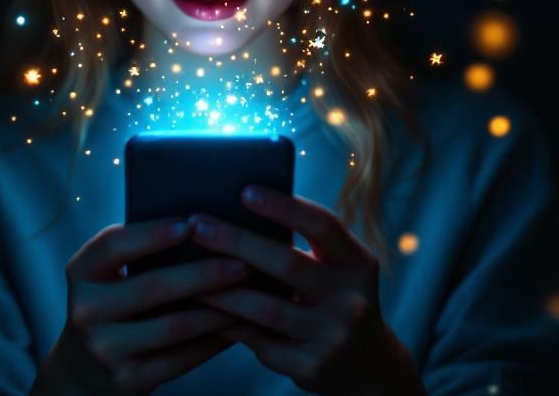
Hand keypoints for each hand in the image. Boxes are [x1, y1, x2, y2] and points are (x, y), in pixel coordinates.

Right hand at [33, 217, 249, 395]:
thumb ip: (138, 252)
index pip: (113, 246)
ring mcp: (105, 349)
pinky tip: (237, 325)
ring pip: (174, 325)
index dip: (152, 233)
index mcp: (81, 273)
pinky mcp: (128, 379)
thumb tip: (205, 227)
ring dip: (219, 309)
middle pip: (152, 286)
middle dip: (203, 273)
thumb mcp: (108, 275)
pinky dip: (214, 340)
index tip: (192, 223)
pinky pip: (183, 358)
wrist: (85, 368)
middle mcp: (86, 310)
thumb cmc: (113, 303)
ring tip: (249, 293)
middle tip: (242, 262)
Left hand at [186, 186, 426, 395]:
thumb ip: (306, 245)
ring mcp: (333, 335)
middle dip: (236, 241)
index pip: (323, 225)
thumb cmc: (335, 299)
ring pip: (265, 308)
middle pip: (287, 263)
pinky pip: (261, 343)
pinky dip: (231, 326)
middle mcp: (351, 298)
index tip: (245, 192)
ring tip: (189, 274)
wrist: (368, 365)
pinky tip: (205, 314)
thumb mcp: (337, 269)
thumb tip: (240, 212)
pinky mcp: (312, 367)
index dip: (284, 207)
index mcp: (358, 262)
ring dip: (221, 290)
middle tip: (198, 227)